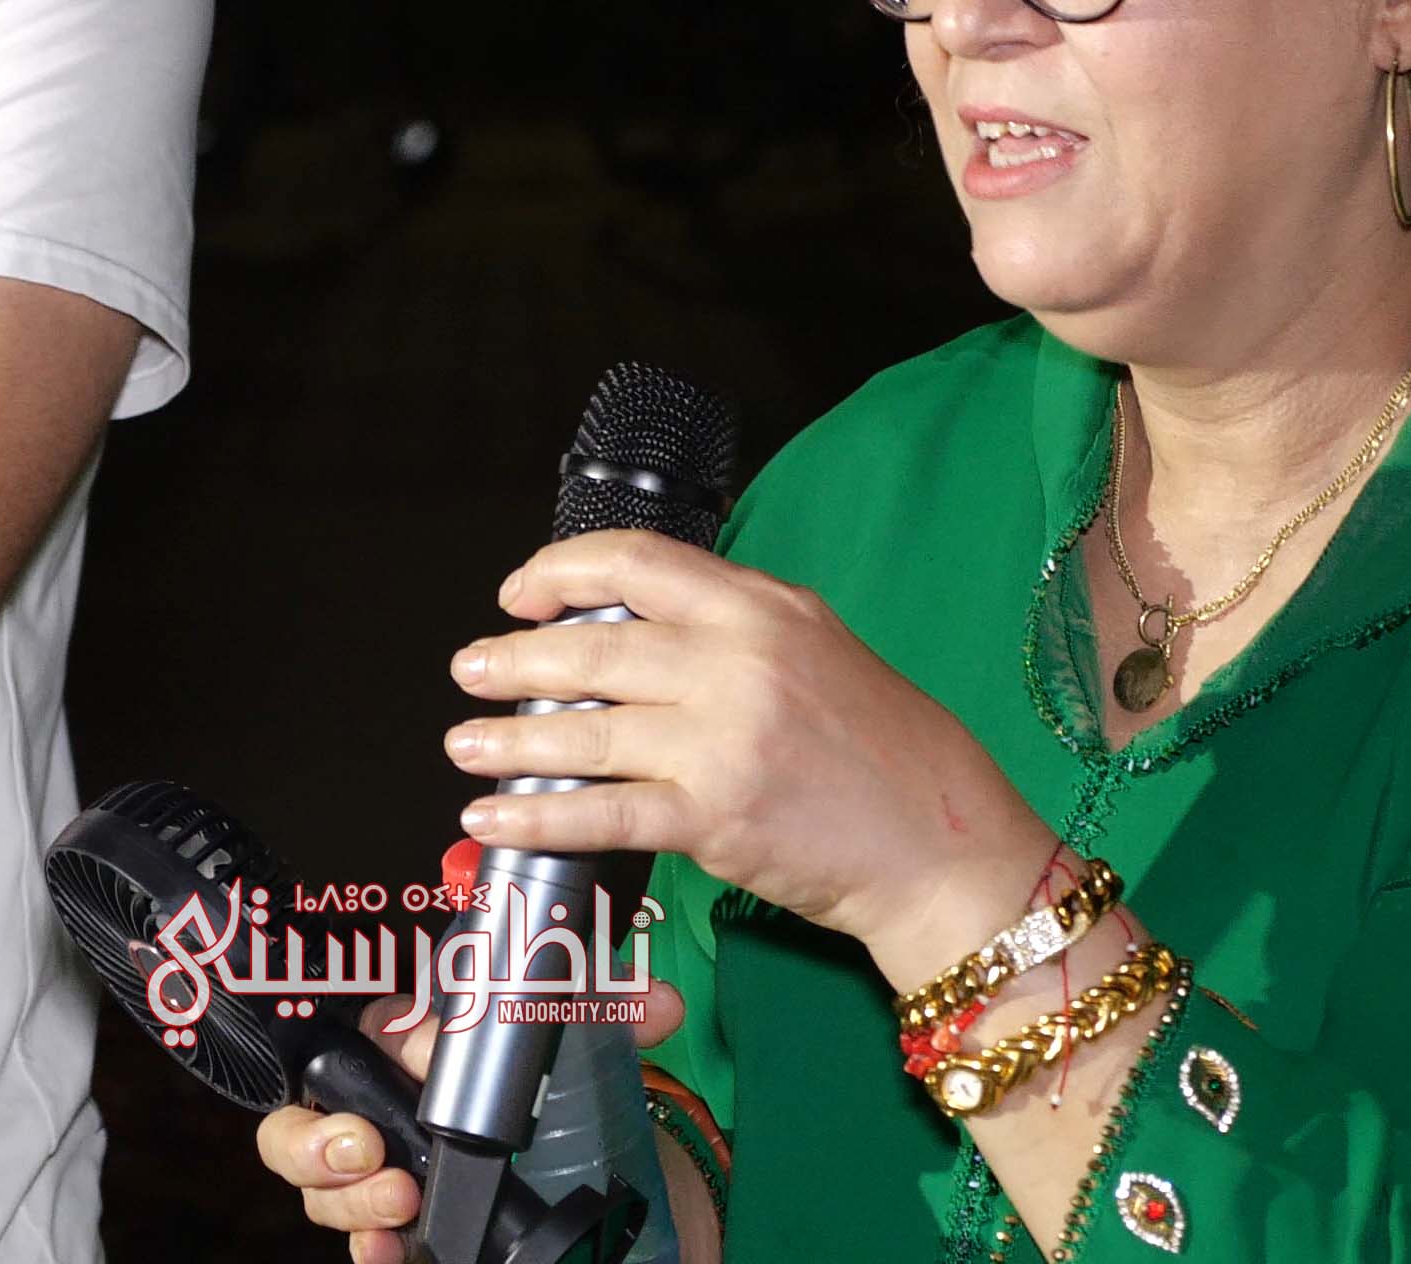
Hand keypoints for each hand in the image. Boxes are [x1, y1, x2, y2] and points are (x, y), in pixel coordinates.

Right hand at [252, 986, 685, 1263]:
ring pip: (319, 1187)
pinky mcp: (400, 1232)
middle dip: (316, 1137)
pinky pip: (360, 1244)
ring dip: (345, 1197)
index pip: (371, 1030)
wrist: (603, 1185)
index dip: (389, 1041)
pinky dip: (367, 1248)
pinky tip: (389, 1249)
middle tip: (362, 1148)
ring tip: (395, 1200)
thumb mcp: (587, 1047)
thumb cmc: (567, 1100)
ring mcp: (383, 1176)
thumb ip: (617, 1012)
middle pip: (305, 1118)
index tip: (419, 1050)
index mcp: (415, 1049)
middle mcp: (385, 1113)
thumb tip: (660, 1003)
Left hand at [442, 530, 1061, 984]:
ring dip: (508, 738)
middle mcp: (740, 659)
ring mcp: (725, 737)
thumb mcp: (820, 653)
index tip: (521, 594)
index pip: (639, 561)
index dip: (562, 570)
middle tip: (470, 669)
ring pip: (584, 728)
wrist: (946, 849)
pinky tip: (492, 818)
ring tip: (464, 745)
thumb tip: (640, 633)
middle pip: (595, 644)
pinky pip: (601, 811)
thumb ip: (737, 633)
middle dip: (515, 659)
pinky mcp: (716, 816)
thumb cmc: (889, 757)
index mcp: (765, 607)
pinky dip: (534, 815)